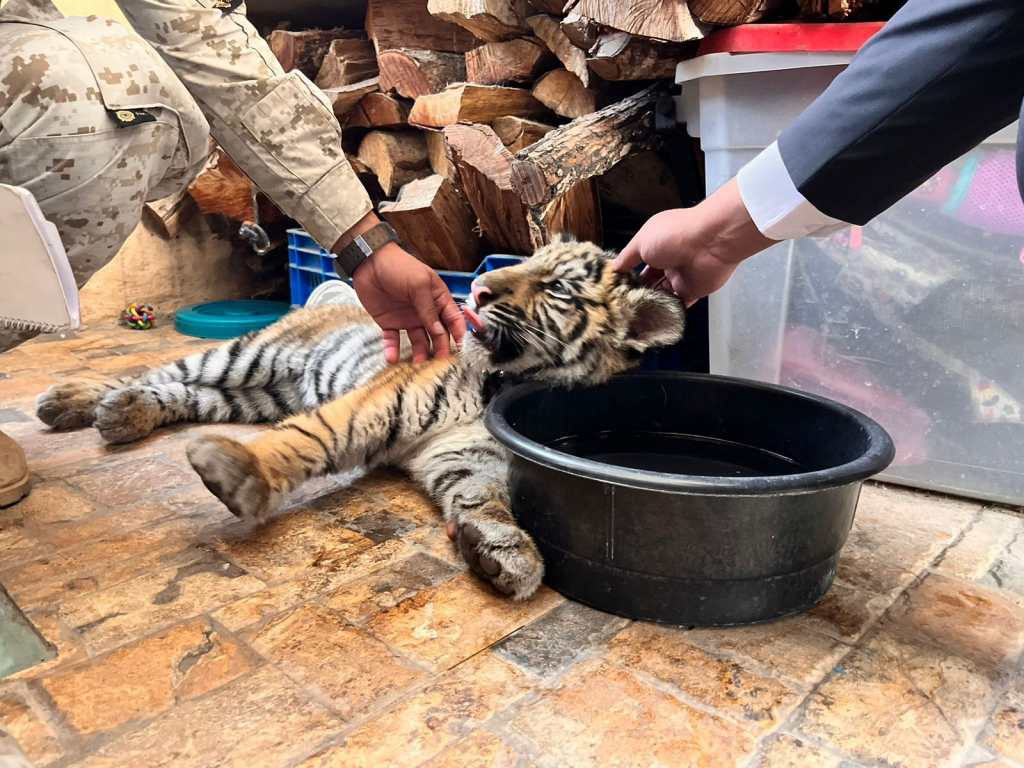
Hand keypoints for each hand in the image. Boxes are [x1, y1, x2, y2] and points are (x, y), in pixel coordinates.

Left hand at [352, 242, 466, 363]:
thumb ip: (430, 310)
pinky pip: (393, 340)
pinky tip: (392, 359)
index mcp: (438, 300)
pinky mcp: (390, 323)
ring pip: (418, 342)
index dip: (458, 335)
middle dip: (440, 350)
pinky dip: (393, 350)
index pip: (454, 320)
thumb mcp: (419, 285)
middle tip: (439, 365)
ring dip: (419, 354)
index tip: (459, 352)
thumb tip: (440, 333)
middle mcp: (426, 312)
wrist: (368, 262)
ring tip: (417, 366)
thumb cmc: (399, 267)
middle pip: (438, 335)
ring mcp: (408, 319)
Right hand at [613, 179, 775, 305]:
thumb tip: (614, 268)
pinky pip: (678, 305)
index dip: (626, 275)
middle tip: (619, 307)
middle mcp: (667, 261)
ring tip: (630, 316)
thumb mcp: (642, 241)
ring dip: (649, 303)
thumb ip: (627, 257)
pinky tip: (651, 320)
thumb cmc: (674, 236)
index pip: (637, 263)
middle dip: (636, 292)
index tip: (612, 289)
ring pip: (661, 294)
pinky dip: (666, 312)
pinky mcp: (692, 291)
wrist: (711, 243)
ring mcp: (680, 277)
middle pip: (649, 281)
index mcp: (655, 245)